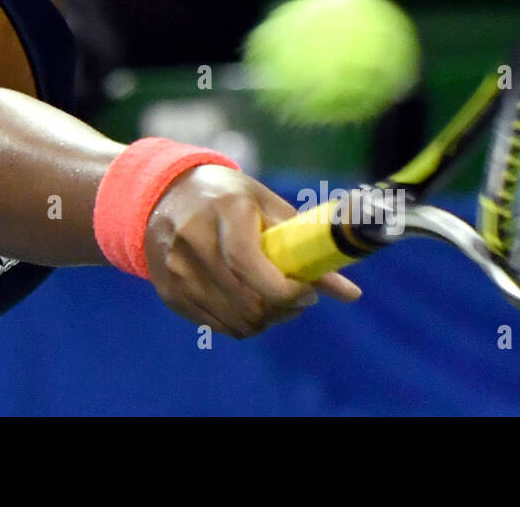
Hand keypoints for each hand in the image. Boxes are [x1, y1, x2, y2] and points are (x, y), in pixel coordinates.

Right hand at [143, 164, 361, 338]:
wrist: (167, 195)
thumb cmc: (231, 199)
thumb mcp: (269, 208)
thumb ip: (307, 248)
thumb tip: (351, 294)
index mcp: (225, 210)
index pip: (249, 265)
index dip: (285, 290)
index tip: (307, 292)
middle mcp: (193, 240)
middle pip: (246, 302)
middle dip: (282, 310)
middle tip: (296, 298)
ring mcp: (176, 269)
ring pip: (234, 321)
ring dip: (264, 320)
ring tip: (272, 300)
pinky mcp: (168, 291)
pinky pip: (216, 325)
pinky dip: (239, 322)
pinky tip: (245, 300)